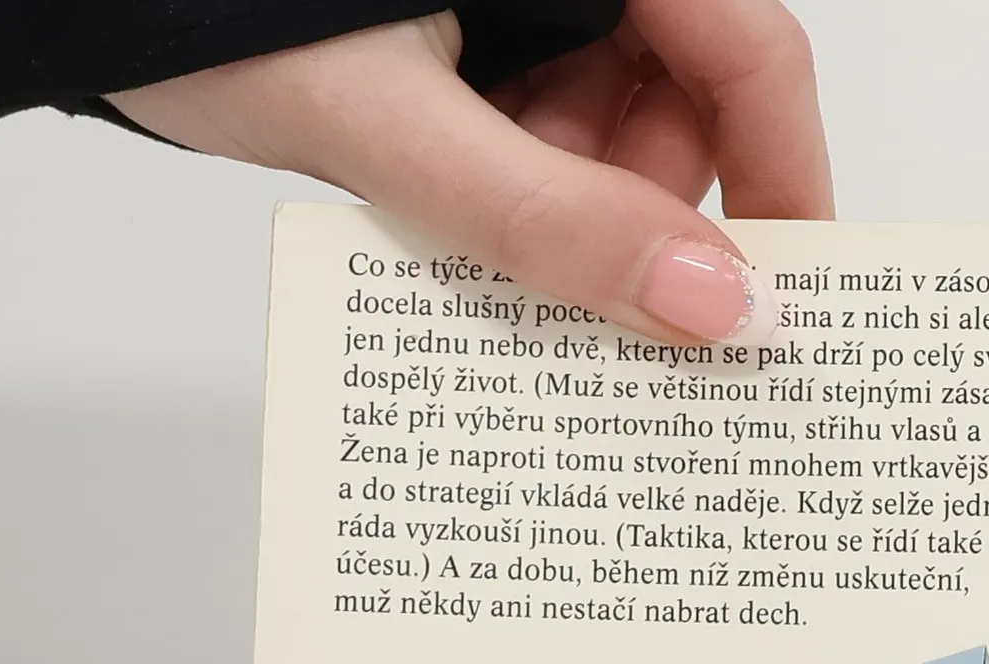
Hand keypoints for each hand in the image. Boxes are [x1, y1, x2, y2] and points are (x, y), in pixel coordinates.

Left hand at [106, 3, 830, 343]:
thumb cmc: (201, 4)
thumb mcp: (395, 127)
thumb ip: (552, 222)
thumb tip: (711, 307)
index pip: (750, 50)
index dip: (785, 182)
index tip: (787, 301)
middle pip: (681, 100)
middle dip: (640, 213)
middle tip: (589, 304)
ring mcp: (516, 4)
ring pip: (606, 128)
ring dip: (565, 216)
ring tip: (478, 253)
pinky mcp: (466, 46)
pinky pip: (538, 134)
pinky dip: (515, 197)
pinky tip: (458, 229)